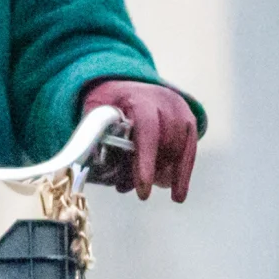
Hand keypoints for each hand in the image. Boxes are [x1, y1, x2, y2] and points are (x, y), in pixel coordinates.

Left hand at [80, 78, 199, 202]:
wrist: (128, 82)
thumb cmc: (109, 101)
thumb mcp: (95, 108)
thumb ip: (94, 131)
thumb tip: (88, 161)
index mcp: (139, 98)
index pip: (148, 130)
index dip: (146, 161)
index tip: (144, 189)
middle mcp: (164, 102)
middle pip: (165, 144)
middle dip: (152, 173)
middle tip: (138, 192)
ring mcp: (180, 111)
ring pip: (178, 151)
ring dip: (164, 175)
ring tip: (146, 191)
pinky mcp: (188, 121)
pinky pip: (190, 151)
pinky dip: (183, 174)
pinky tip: (178, 195)